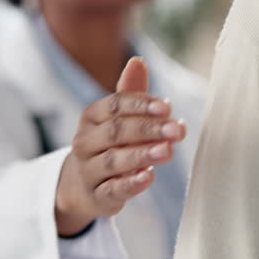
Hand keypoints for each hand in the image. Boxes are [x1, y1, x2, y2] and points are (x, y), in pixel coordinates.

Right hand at [55, 57, 186, 235]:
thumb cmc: (109, 144)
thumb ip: (131, 94)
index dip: (141, 105)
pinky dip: (130, 184)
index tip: (167, 106)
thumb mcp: (118, 119)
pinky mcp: (96, 197)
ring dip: (142, 155)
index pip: (114, 105)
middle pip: (116, 132)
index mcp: (91, 117)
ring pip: (114, 161)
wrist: (82, 186)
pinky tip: (149, 177)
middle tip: (176, 130)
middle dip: (148, 129)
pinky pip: (112, 190)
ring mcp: (88, 170)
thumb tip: (138, 62)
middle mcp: (85, 142)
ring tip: (167, 151)